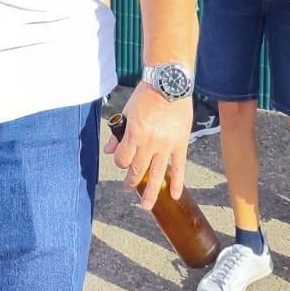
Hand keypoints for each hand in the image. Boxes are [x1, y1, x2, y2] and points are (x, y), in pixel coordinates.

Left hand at [103, 83, 191, 209]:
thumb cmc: (146, 95)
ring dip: (150, 192)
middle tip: (127, 189)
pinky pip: (178, 168)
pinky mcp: (180, 144)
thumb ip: (118, 133)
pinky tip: (173, 195)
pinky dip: (176, 183)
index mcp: (134, 134)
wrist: (169, 84)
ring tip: (146, 206)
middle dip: (130, 181)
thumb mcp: (126, 112)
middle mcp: (149, 143)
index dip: (120, 162)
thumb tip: (108, 150)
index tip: (121, 162)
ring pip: (156, 174)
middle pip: (137, 169)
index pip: (123, 159)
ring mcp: (166, 145)